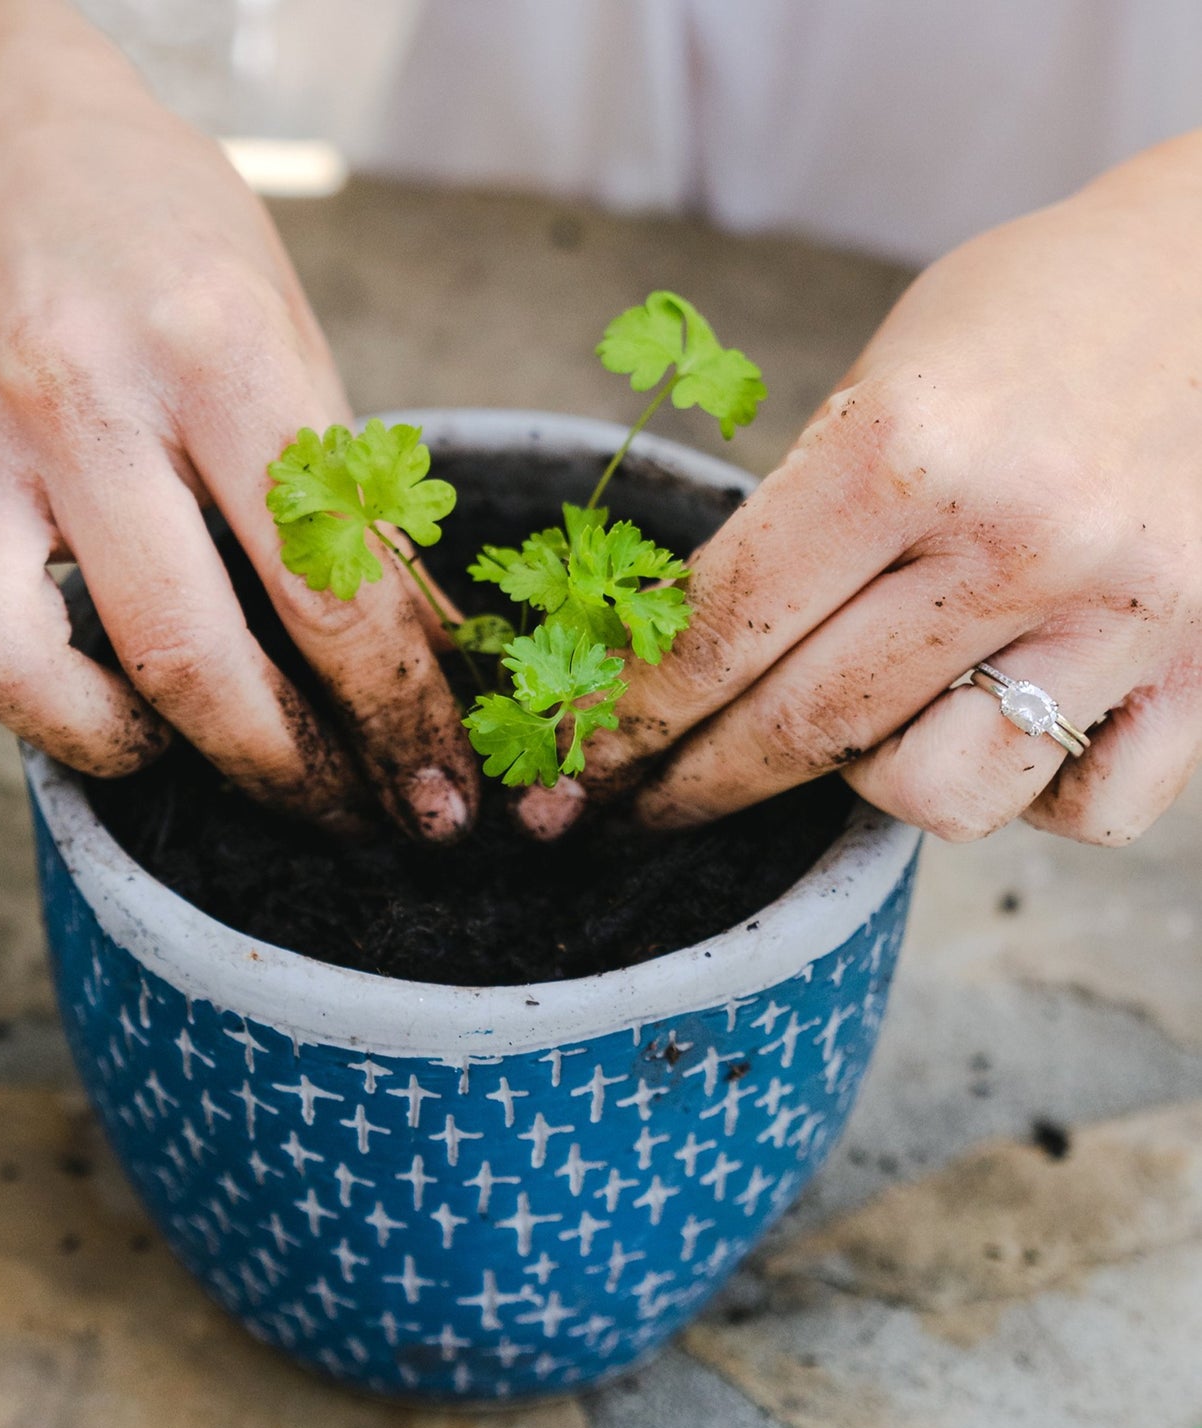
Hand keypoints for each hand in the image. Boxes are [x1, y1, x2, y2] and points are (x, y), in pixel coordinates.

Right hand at [0, 32, 476, 839]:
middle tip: (332, 803)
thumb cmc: (180, 246)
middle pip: (183, 654)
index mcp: (213, 352)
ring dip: (102, 744)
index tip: (432, 794)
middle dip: (282, 769)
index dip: (397, 716)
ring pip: (7, 665)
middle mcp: (76, 395)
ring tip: (157, 734)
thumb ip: (348, 505)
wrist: (8, 133)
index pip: (325, 585)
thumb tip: (426, 663)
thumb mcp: (299, 344)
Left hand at [523, 131, 1201, 845]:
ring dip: (864, 787)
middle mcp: (1023, 540)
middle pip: (807, 726)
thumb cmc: (1013, 326)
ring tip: (851, 735)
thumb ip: (788, 530)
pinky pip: (1082, 814)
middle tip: (642, 800)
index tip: (590, 748)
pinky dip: (1018, 798)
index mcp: (910, 448)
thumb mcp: (869, 386)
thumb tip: (681, 670)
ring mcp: (1126, 615)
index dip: (635, 709)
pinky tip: (990, 735)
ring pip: (941, 798)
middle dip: (696, 781)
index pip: (726, 628)